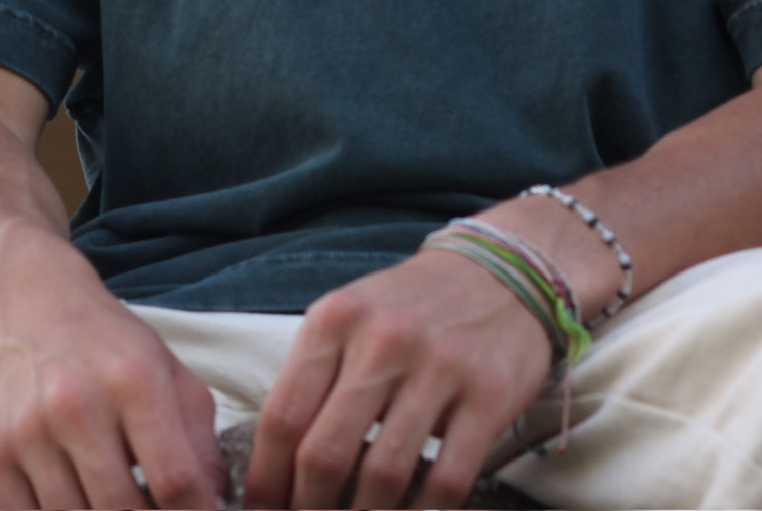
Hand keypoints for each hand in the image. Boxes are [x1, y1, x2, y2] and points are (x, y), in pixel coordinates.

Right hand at [0, 255, 226, 509]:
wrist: (21, 302)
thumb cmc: (106, 342)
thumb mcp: (167, 370)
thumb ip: (199, 439)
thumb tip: (215, 505)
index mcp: (134, 382)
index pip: (176, 480)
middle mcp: (77, 407)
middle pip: (123, 510)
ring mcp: (29, 434)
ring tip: (120, 504)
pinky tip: (80, 503)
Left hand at [243, 247, 553, 508]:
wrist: (501, 273)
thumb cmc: (408, 308)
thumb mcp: (348, 317)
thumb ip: (313, 377)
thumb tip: (276, 463)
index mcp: (335, 320)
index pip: (282, 417)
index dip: (265, 478)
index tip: (260, 510)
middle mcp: (383, 340)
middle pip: (324, 453)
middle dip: (307, 507)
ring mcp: (440, 367)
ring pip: (384, 474)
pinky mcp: (489, 395)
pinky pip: (447, 478)